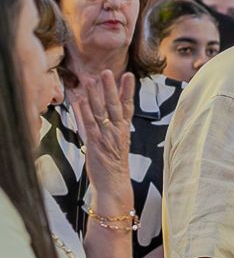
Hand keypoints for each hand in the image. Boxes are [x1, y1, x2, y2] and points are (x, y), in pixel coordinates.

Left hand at [72, 69, 134, 188]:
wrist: (114, 186)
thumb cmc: (112, 166)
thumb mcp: (113, 143)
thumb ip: (102, 125)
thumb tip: (89, 108)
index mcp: (124, 131)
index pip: (128, 107)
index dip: (128, 91)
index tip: (129, 76)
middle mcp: (117, 132)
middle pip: (115, 106)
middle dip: (111, 88)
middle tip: (108, 72)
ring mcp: (107, 137)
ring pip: (101, 113)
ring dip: (96, 96)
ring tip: (91, 80)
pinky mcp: (95, 144)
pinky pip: (90, 125)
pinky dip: (84, 113)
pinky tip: (80, 101)